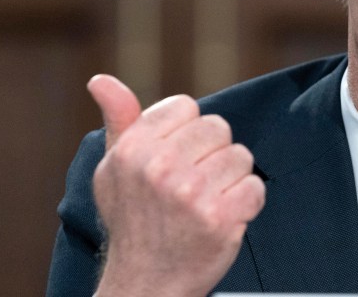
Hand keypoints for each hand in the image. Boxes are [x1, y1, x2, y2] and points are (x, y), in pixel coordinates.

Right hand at [88, 75, 265, 296]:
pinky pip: (255, 187)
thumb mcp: (114, 169)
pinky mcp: (219, 218)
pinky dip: (248, 203)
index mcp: (133, 149)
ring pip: (241, 156)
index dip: (188, 133)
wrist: (144, 282)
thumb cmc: (133, 219)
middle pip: (219, 128)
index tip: (176, 160)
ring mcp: (190, 194)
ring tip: (207, 202)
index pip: (187, 107)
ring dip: (232, 179)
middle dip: (213, 154)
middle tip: (193, 185)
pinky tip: (223, 217)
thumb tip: (101, 81)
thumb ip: (119, 120)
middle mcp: (160, 167)